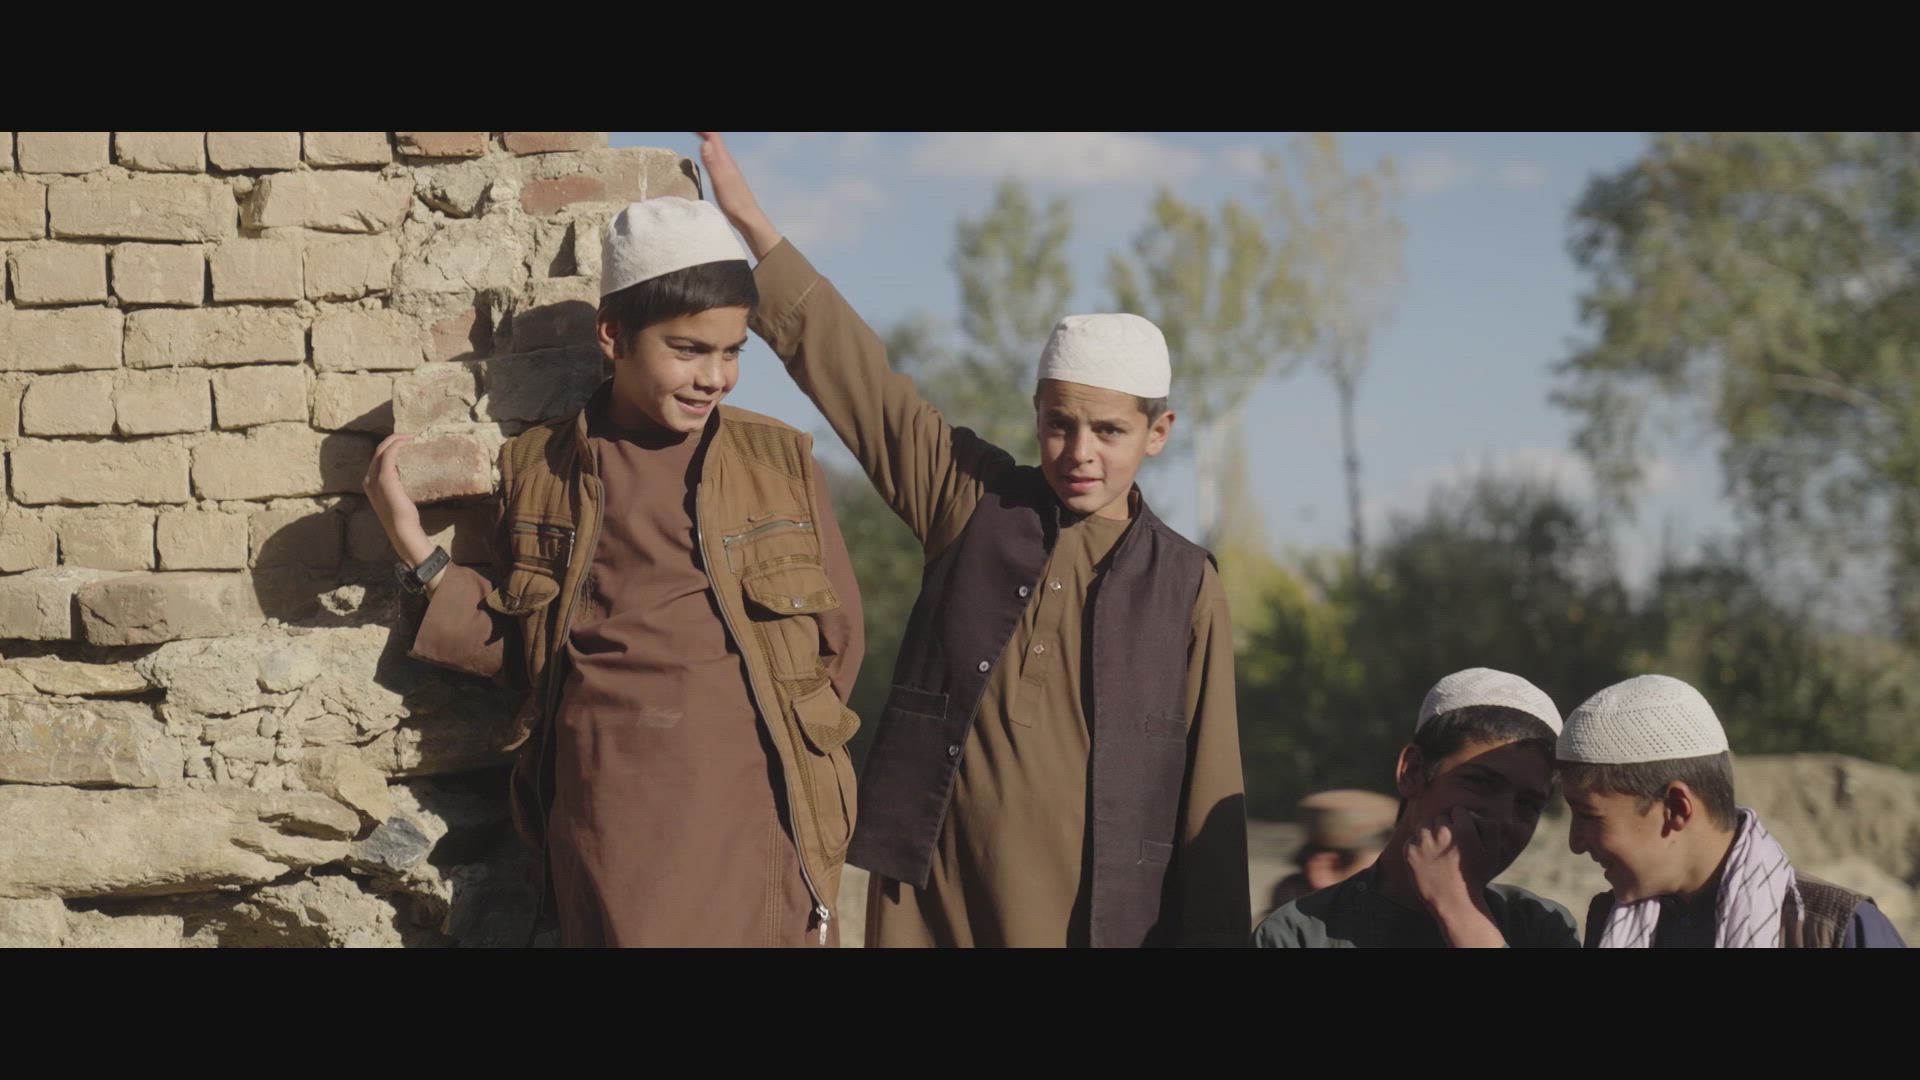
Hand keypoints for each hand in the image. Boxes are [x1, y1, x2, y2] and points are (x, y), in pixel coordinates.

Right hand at [362, 434, 432, 567]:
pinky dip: (397, 445)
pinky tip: (407, 441)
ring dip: (395, 440)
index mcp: (369, 483)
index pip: (377, 459)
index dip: (389, 447)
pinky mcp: (384, 478)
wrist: (402, 529)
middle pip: (377, 451)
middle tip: (409, 437)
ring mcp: (374, 478)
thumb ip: (397, 486)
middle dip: (392, 440)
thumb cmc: (403, 518)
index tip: (405, 443)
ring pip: (382, 450)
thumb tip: (408, 476)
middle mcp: (368, 479)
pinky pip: (389, 454)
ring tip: (410, 437)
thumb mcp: (397, 498)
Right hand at [696, 131, 781, 259]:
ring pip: (718, 149)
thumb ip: (713, 163)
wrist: (748, 218)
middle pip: (716, 140)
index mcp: (725, 161)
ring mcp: (729, 170)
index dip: (703, 130)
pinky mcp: (728, 178)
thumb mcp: (721, 182)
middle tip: (694, 131)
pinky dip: (711, 153)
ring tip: (700, 136)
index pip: (714, 137)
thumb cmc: (735, 203)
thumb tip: (706, 144)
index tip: (692, 129)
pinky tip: (709, 159)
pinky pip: (718, 159)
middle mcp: (728, 162)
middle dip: (705, 132)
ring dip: (708, 140)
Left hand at [1406, 806, 1506, 946]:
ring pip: (1424, 825)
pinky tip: (1427, 860)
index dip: (1460, 822)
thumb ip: (1491, 828)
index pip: (1457, 811)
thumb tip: (1481, 811)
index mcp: (1463, 830)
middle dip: (1444, 828)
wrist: (1454, 902)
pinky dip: (1417, 846)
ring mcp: (1423, 842)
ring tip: (1437, 852)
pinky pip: (1411, 839)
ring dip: (1429, 834)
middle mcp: (1442, 833)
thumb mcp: (1492, 854)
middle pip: (1439, 817)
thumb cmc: (1475, 876)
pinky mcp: (1409, 851)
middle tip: (1449, 847)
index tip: (1462, 836)